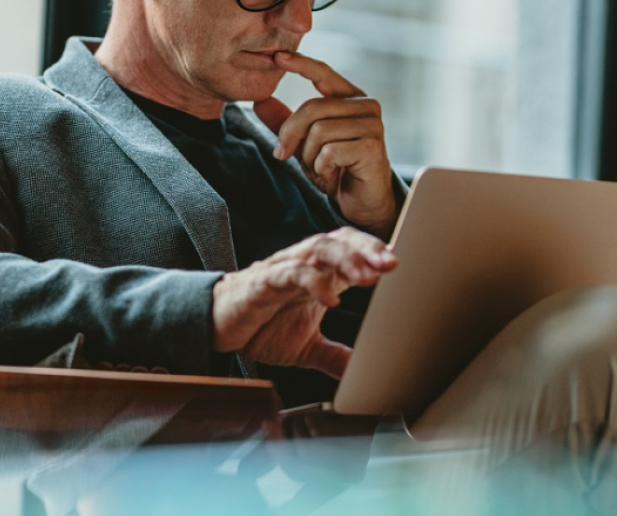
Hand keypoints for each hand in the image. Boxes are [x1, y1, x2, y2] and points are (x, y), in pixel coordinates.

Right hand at [211, 227, 396, 378]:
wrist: (216, 328)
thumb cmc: (260, 327)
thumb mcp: (306, 347)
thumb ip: (335, 356)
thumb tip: (363, 375)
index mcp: (319, 274)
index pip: (352, 250)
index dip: (375, 253)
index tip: (400, 265)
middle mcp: (304, 265)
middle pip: (340, 240)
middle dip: (367, 249)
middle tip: (391, 263)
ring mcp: (283, 270)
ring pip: (318, 248)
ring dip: (346, 259)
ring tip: (367, 275)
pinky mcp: (262, 282)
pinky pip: (290, 273)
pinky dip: (312, 282)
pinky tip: (330, 297)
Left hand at [254, 52, 398, 239]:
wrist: (361, 202)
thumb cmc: (336, 169)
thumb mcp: (304, 143)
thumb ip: (285, 122)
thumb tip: (259, 101)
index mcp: (350, 98)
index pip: (323, 73)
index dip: (300, 63)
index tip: (276, 56)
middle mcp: (365, 105)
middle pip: (312, 108)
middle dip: (290, 135)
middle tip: (282, 155)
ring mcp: (371, 125)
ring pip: (319, 131)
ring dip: (309, 156)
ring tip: (320, 167)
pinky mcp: (372, 146)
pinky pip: (330, 151)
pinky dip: (322, 167)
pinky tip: (332, 174)